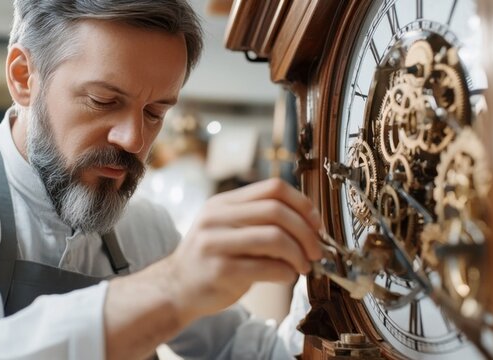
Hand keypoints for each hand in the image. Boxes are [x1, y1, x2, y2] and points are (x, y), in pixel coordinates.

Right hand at [164, 178, 322, 322]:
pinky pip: (266, 267)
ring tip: (302, 266)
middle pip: (276, 211)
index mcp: (223, 203)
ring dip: (298, 254)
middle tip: (316, 251)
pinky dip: (286, 273)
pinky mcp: (220, 270)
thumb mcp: (228, 229)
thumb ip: (260, 220)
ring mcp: (216, 243)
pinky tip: (286, 276)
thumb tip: (310, 223)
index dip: (302, 204)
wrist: (176, 288)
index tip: (316, 224)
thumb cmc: (213, 259)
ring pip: (274, 238)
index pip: (273, 188)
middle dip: (306, 232)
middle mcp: (217, 217)